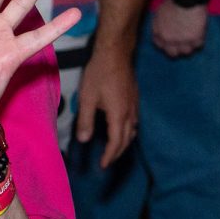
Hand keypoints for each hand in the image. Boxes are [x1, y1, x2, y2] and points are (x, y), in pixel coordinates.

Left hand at [75, 45, 137, 167]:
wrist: (115, 53)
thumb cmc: (99, 74)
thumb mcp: (87, 98)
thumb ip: (86, 120)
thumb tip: (84, 140)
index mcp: (119, 115)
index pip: (117, 143)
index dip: (110, 156)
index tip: (103, 165)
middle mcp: (131, 113)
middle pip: (127, 140)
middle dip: (117, 153)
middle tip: (107, 160)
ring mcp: (135, 105)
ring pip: (132, 131)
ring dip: (123, 142)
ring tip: (113, 148)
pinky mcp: (135, 98)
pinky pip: (134, 122)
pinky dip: (127, 131)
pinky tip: (119, 128)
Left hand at [151, 0, 206, 56]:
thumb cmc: (172, 1)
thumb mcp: (159, 14)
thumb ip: (160, 25)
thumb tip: (162, 30)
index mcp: (158, 33)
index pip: (160, 46)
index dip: (166, 44)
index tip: (171, 41)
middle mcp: (168, 40)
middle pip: (172, 53)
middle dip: (177, 49)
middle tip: (183, 42)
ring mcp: (182, 40)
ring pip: (187, 52)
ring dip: (190, 46)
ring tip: (192, 38)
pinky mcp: (195, 38)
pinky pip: (199, 45)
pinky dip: (200, 40)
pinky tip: (200, 33)